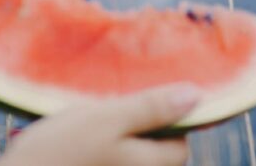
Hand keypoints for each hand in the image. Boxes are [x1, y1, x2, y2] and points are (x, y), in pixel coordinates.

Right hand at [0, 84, 200, 165]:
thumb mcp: (107, 118)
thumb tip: (196, 96)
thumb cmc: (59, 151)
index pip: (180, 148)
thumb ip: (152, 108)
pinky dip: (103, 156)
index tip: (136, 108)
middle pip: (156, 159)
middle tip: (108, 118)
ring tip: (89, 134)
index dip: (166, 123)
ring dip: (119, 145)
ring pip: (131, 161)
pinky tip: (79, 150)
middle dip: (140, 136)